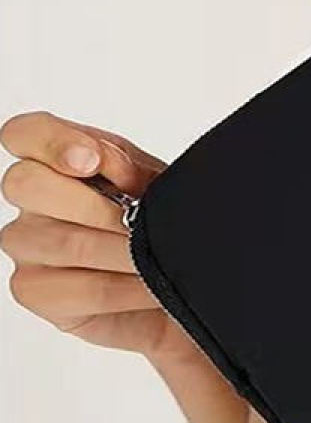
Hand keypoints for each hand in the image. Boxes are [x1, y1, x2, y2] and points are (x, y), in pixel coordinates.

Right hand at [0, 110, 192, 364]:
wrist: (176, 271)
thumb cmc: (158, 213)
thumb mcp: (153, 177)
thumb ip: (126, 165)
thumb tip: (118, 174)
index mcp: (58, 158)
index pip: (24, 133)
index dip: (51, 142)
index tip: (93, 160)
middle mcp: (33, 199)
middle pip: (26, 184)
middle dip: (95, 205)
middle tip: (137, 221)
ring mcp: (26, 243)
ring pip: (60, 241)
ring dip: (120, 251)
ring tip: (155, 257)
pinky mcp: (35, 289)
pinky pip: (73, 289)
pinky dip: (122, 288)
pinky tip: (147, 287)